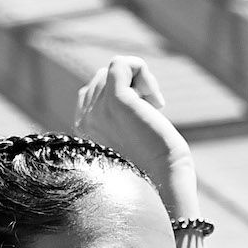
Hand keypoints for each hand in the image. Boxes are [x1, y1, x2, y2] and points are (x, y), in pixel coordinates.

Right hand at [74, 57, 193, 200]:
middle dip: (132, 87)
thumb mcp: (130, 141)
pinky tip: (156, 101)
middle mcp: (85, 119)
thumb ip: (120, 119)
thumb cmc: (155, 169)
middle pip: (104, 76)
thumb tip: (131, 91)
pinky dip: (142, 70)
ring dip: (141, 82)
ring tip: (153, 109)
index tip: (140, 121)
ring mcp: (97, 110)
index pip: (94, 90)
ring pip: (115, 69)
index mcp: (83, 130)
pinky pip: (121, 63)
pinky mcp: (116, 101)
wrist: (164, 184)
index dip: (123, 96)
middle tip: (150, 115)